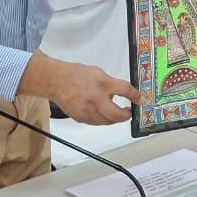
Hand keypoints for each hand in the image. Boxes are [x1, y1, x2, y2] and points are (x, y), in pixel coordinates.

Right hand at [18, 54, 142, 124]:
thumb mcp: (98, 73)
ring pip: (107, 122)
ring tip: (118, 113)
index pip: (125, 91)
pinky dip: (103, 120)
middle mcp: (96, 99)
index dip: (136, 96)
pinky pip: (96, 123)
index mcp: (102, 84)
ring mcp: (87, 111)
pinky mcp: (81, 118)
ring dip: (115, 119)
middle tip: (129, 112)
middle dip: (126, 115)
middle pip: (117, 115)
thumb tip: (122, 93)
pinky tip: (104, 114)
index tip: (140, 99)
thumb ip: (111, 84)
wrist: (56, 81)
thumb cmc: (76, 75)